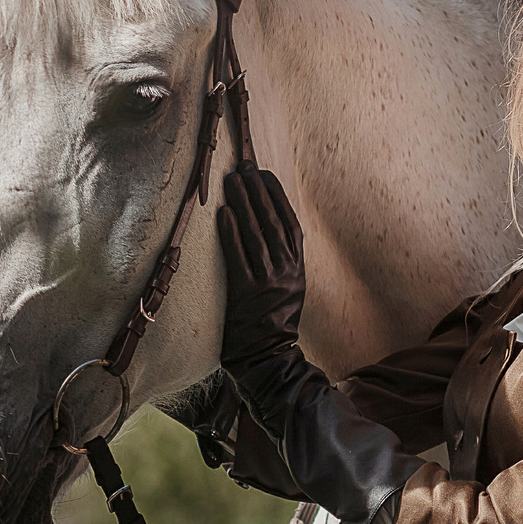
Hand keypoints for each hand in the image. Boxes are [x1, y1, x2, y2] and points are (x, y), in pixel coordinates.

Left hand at [218, 165, 305, 374]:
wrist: (266, 354)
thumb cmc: (274, 319)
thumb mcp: (289, 287)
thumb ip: (284, 258)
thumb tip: (267, 222)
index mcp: (298, 268)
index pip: (290, 224)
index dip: (278, 197)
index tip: (265, 175)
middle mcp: (286, 271)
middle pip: (272, 223)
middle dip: (258, 192)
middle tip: (244, 169)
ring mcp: (267, 282)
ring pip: (256, 234)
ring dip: (243, 204)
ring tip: (232, 182)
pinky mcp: (246, 292)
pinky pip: (238, 256)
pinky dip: (231, 233)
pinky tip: (224, 213)